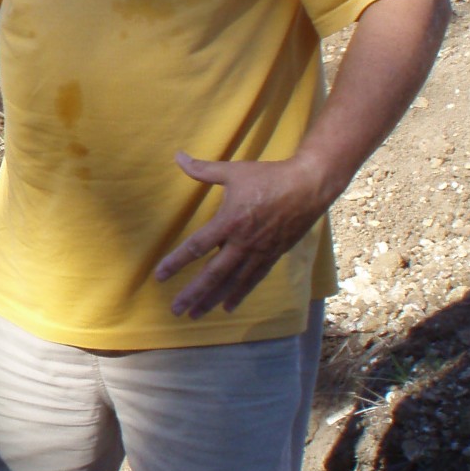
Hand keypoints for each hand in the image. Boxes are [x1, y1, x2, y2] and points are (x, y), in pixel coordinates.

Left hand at [153, 151, 335, 317]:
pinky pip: (253, 280)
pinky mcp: (273, 256)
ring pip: (232, 282)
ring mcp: (259, 252)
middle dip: (193, 293)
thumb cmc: (269, 177)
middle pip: (213, 274)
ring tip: (196, 314)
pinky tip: (227, 306)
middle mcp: (243, 242)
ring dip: (212, 299)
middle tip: (176, 310)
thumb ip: (203, 169)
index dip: (176, 262)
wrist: (309, 186)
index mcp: (229, 222)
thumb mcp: (234, 171)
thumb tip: (177, 156)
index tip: (159, 276)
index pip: (197, 247)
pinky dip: (239, 294)